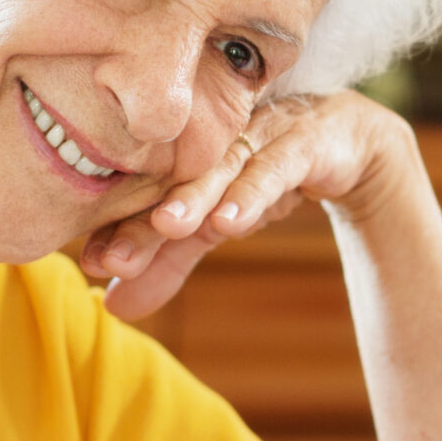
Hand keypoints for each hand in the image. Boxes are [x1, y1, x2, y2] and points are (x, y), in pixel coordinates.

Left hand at [83, 91, 415, 319]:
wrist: (351, 144)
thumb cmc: (267, 175)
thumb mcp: (215, 225)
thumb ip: (169, 262)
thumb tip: (110, 307)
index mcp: (183, 151)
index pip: (144, 192)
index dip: (116, 226)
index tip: (90, 264)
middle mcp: (215, 137)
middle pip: (174, 178)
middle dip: (142, 218)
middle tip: (111, 257)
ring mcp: (260, 132)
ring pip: (222, 167)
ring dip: (194, 196)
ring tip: (167, 228)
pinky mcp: (305, 138)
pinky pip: (276, 166)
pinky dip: (252, 192)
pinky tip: (231, 221)